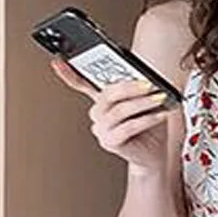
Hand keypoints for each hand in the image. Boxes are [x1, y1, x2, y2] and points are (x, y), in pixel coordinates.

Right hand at [49, 55, 174, 170]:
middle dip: (130, 87)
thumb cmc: (149, 128)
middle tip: (149, 83)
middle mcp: (98, 114)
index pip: (82, 84)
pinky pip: (128, 127)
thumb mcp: (145, 102)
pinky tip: (158, 115)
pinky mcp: (111, 142)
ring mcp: (102, 129)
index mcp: (102, 101)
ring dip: (143, 103)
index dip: (69, 73)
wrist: (154, 155)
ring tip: (159, 98)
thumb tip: (146, 76)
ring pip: (119, 110)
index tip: (58, 61)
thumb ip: (138, 87)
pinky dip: (146, 119)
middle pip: (107, 95)